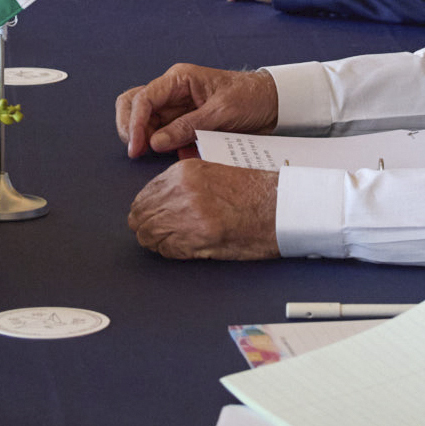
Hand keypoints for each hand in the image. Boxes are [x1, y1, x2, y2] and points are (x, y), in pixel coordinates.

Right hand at [113, 63, 278, 156]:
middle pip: (134, 104)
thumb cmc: (250, 98)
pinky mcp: (183, 123)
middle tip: (136, 151)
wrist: (273, 104)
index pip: (144, 98)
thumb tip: (154, 143)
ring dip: (144, 138)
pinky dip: (164, 147)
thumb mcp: (221, 112)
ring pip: (144, 121)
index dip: (135, 123)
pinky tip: (177, 155)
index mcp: (178, 80)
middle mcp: (172, 92)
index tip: (137, 147)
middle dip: (130, 127)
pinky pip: (163, 135)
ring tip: (151, 155)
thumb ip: (187, 127)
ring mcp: (176, 108)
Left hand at [128, 160, 279, 259]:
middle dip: (146, 226)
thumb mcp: (214, 174)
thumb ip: (185, 184)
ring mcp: (188, 215)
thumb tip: (162, 200)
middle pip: (141, 215)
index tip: (149, 216)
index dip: (146, 210)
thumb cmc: (257, 192)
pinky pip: (167, 250)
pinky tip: (182, 249)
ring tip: (170, 243)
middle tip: (154, 234)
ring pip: (148, 234)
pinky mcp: (198, 238)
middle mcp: (182, 191)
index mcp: (185, 172)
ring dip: (156, 242)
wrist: (283, 206)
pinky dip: (170, 253)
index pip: (145, 194)